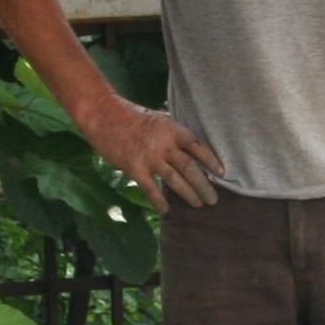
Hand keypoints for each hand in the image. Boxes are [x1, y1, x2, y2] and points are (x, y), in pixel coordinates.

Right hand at [87, 99, 224, 208]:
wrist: (103, 114)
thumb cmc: (130, 116)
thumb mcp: (157, 118)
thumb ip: (172, 132)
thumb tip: (188, 145)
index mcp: (171, 128)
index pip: (197, 145)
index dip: (211, 160)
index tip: (222, 173)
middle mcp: (164, 143)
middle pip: (189, 167)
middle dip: (204, 185)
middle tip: (213, 199)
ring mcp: (149, 156)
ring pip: (174, 179)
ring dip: (189, 194)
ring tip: (198, 205)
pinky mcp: (134, 167)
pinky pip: (150, 188)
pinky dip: (159, 200)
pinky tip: (166, 210)